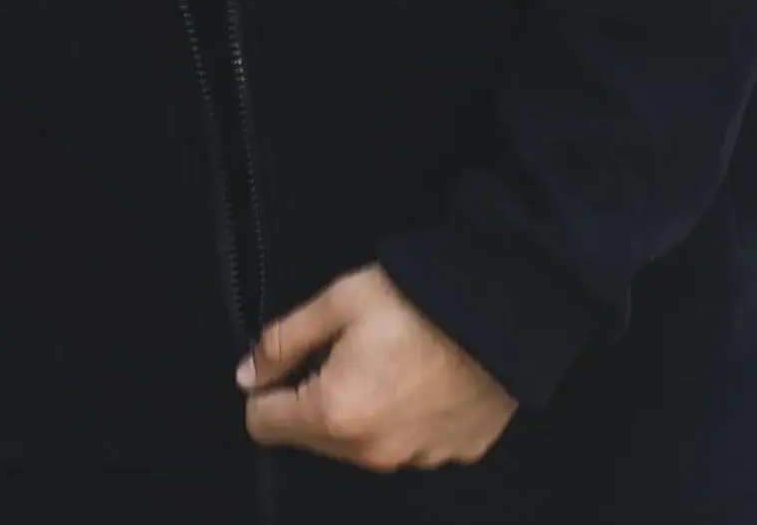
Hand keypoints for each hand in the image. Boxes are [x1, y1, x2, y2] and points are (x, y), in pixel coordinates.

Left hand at [237, 262, 518, 471]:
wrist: (507, 311)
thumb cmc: (419, 299)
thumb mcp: (340, 301)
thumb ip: (285, 340)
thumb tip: (249, 373)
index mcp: (335, 413)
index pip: (264, 424)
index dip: (266, 389)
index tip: (286, 363)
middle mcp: (373, 451)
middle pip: (312, 437)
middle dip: (313, 399)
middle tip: (343, 351)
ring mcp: (418, 458)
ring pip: (362, 444)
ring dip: (361, 412)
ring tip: (389, 360)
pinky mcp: (455, 453)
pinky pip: (410, 443)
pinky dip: (406, 418)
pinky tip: (423, 379)